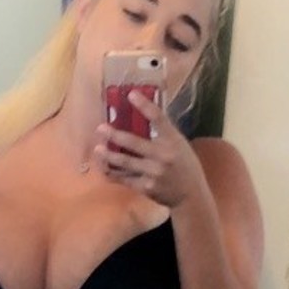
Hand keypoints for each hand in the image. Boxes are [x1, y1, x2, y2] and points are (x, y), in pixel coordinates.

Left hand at [94, 91, 197, 208]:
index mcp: (173, 141)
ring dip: (109, 156)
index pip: (159, 118)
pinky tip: (104, 168)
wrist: (190, 194)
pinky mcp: (146, 187)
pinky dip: (113, 173)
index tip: (131, 94)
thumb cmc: (184, 165)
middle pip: (135, 143)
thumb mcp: (179, 144)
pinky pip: (125, 179)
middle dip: (115, 136)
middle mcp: (163, 156)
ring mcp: (153, 173)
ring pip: (126, 163)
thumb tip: (144, 112)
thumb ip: (163, 132)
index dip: (145, 105)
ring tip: (97, 149)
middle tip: (100, 128)